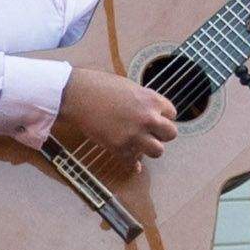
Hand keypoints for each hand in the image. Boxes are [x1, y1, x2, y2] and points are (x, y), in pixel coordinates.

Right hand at [56, 66, 181, 169]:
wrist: (77, 95)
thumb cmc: (100, 86)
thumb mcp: (129, 87)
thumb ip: (143, 101)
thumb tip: (149, 111)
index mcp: (152, 100)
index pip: (172, 114)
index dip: (162, 116)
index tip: (153, 117)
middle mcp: (148, 118)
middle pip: (171, 134)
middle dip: (161, 133)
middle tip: (150, 132)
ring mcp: (135, 135)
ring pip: (158, 151)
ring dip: (150, 148)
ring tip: (141, 145)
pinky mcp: (120, 147)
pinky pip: (133, 161)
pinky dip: (133, 163)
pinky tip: (133, 163)